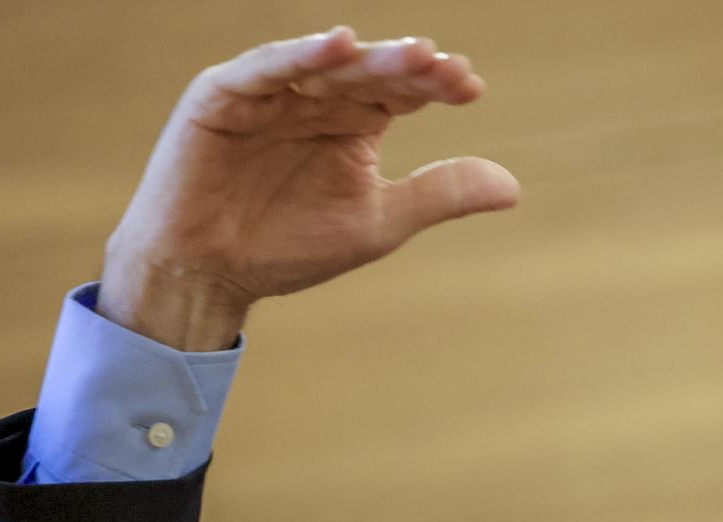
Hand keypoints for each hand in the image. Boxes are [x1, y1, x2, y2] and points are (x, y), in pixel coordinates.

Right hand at [98, 27, 519, 349]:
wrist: (208, 276)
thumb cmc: (287, 248)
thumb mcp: (378, 222)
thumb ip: (438, 195)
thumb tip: (514, 187)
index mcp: (352, 121)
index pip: (401, 91)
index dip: (434, 85)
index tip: (470, 87)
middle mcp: (314, 98)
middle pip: (369, 72)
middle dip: (409, 69)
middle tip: (446, 68)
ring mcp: (268, 92)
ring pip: (325, 64)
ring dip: (367, 57)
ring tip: (412, 54)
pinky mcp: (222, 96)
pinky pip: (265, 69)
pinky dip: (298, 55)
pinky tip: (337, 44)